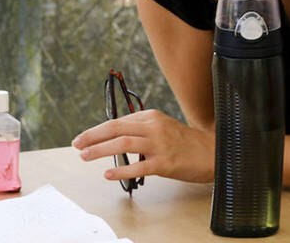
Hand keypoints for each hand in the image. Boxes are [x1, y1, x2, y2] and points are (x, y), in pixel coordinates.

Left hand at [72, 109, 214, 183]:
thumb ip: (139, 130)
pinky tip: (108, 174)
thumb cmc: (184, 142)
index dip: (97, 130)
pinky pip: (139, 166)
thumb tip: (112, 138)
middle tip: (76, 144)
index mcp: (151, 116)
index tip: (83, 137)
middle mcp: (154, 127)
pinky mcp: (166, 163)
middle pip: (116, 128)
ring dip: (101, 149)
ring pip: (123, 143)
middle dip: (92, 136)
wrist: (212, 153)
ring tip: (85, 156)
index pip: (117, 121)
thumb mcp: (161, 127)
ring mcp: (160, 145)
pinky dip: (121, 170)